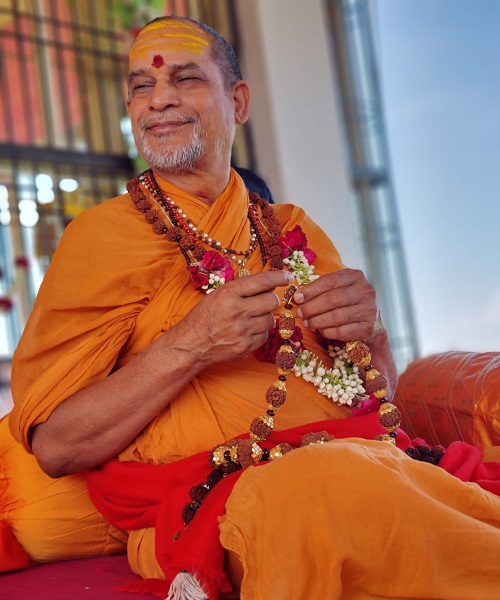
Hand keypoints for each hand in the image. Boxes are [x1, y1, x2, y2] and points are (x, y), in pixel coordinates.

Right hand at [174, 270, 293, 367]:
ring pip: (271, 319)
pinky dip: (259, 333)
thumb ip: (242, 289)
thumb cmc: (203, 318)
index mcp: (228, 294)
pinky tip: (246, 331)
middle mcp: (237, 311)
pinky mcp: (245, 347)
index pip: (262, 281)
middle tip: (263, 302)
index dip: (279, 277)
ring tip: (250, 318)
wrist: (190, 345)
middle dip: (271, 300)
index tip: (288, 277)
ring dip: (265, 317)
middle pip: (272, 301)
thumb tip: (270, 284)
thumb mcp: (218, 295)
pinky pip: (264, 336)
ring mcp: (242, 330)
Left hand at [293, 268, 382, 342]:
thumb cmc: (348, 304)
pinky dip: (328, 332)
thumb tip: (298, 298)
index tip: (297, 298)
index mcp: (355, 276)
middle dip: (312, 307)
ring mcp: (368, 309)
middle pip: (332, 299)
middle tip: (300, 313)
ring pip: (337, 316)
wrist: (371, 324)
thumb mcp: (337, 290)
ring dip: (317, 321)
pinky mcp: (368, 328)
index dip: (311, 290)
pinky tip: (321, 331)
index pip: (330, 281)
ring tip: (307, 323)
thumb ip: (320, 291)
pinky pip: (343, 331)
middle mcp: (365, 291)